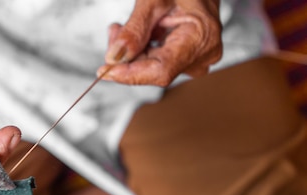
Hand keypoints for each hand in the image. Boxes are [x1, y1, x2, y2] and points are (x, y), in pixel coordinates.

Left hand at [98, 0, 221, 86]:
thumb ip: (134, 29)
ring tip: (123, 27)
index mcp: (201, 37)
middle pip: (154, 70)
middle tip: (114, 32)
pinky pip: (158, 61)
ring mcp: (197, 58)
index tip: (106, 70)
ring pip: (152, 67)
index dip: (130, 74)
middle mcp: (202, 54)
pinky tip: (136, 33)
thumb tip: (115, 57)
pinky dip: (141, 49)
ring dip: (132, 51)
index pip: (161, 71)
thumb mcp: (154, 0)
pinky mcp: (188, 57)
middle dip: (127, 56)